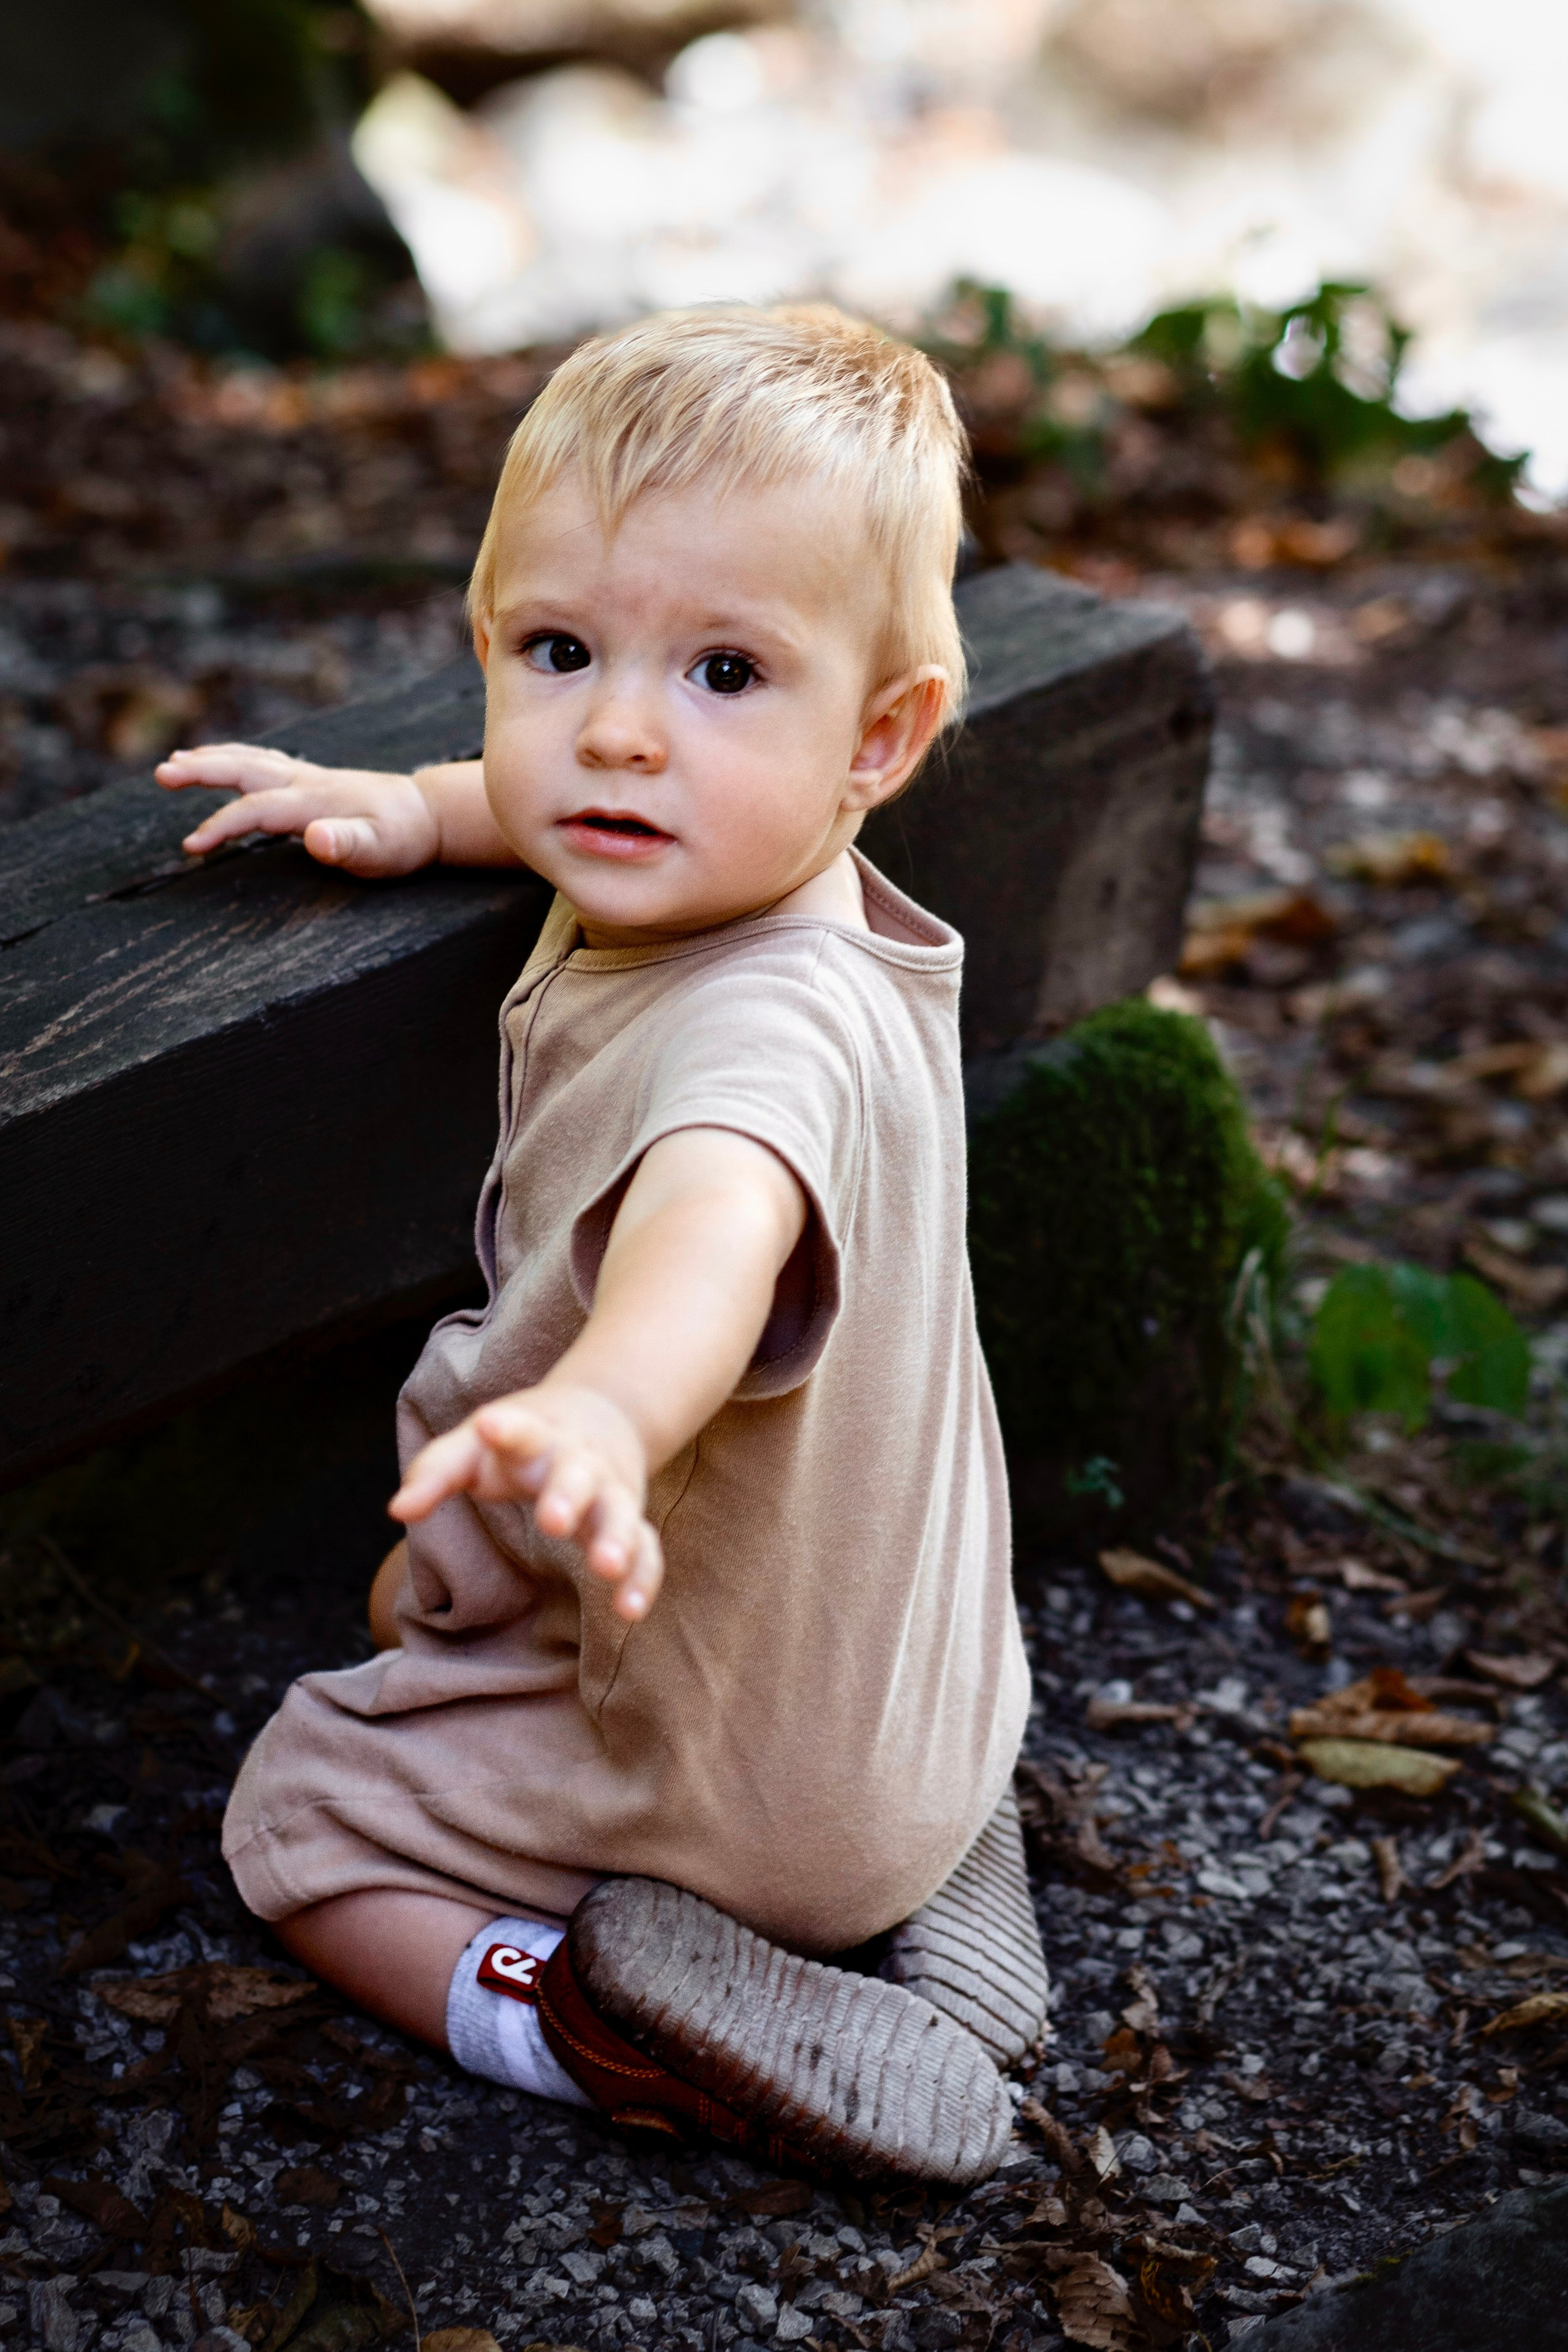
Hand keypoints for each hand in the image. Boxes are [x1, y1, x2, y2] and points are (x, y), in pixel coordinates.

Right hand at [155, 742, 440, 876]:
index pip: (256, 810)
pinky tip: (222, 760)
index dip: (221, 827)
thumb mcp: (380, 851)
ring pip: (252, 759)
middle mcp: (306, 782)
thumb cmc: (403, 839)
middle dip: (202, 770)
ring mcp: (308, 777)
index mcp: (314, 801)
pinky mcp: (312, 779)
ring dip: (213, 758)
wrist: (428, 814)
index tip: (191, 847)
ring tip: (175, 762)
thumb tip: (316, 839)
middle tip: (161, 772)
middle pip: (245, 768)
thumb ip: (347, 844)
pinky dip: (237, 757)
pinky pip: (265, 762)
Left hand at [389, 1383, 663, 1621]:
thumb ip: (436, 1472)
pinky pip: (647, 1551)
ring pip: (621, 1513)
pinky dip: (643, 1579)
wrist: (603, 1414)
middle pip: (578, 1475)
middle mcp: (580, 1462)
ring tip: (606, 1568)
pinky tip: (630, 1611)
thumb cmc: (520, 1442)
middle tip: (551, 1521)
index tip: (489, 1424)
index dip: (506, 1429)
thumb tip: (397, 1510)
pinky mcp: (631, 1522)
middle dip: (566, 1496)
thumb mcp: (475, 1446)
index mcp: (537, 1437)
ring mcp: (611, 1492)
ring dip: (617, 1539)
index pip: (521, 1430)